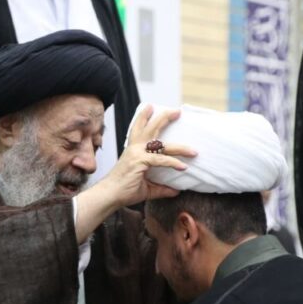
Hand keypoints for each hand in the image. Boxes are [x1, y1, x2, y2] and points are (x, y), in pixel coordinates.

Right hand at [74, 105, 195, 240]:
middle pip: (151, 128)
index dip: (144, 117)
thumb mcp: (147, 188)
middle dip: (164, 118)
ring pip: (161, 144)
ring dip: (179, 146)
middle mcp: (134, 148)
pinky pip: (161, 160)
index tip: (151, 107)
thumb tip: (176, 191)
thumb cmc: (124, 190)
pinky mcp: (140, 162)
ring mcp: (137, 153)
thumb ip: (162, 187)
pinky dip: (173, 163)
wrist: (109, 196)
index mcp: (133, 150)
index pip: (139, 129)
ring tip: (193, 150)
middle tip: (177, 111)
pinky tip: (183, 167)